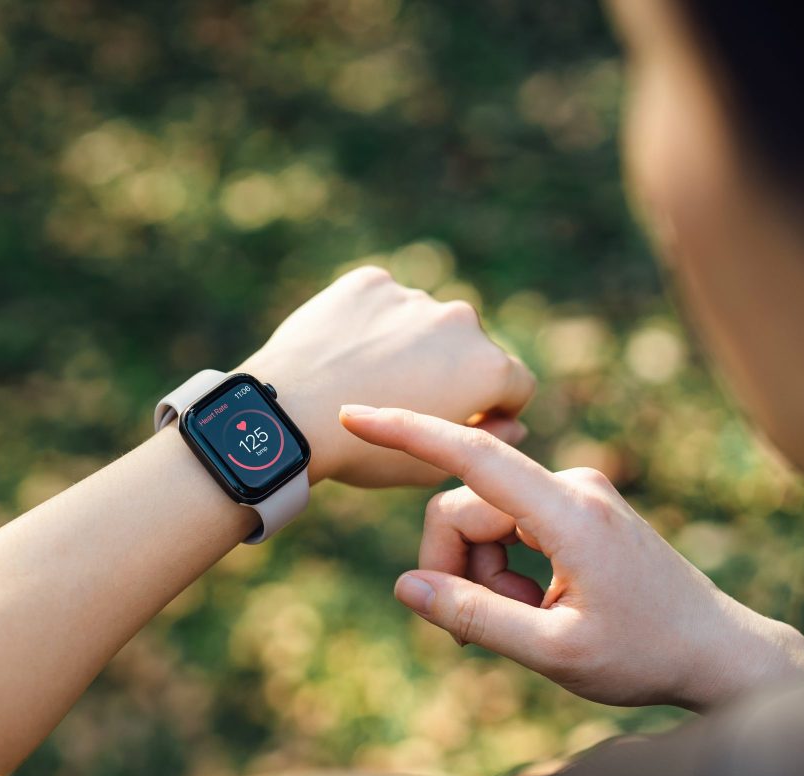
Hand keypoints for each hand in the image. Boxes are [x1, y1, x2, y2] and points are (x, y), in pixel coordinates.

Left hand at [239, 266, 534, 486]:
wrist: (287, 416)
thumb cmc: (361, 452)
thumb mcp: (429, 467)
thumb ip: (484, 440)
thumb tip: (512, 421)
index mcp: (488, 368)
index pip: (516, 384)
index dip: (494, 408)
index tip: (463, 419)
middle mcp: (461, 321)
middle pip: (469, 348)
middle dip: (449, 369)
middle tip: (403, 398)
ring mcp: (414, 296)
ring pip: (422, 322)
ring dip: (408, 343)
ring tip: (364, 378)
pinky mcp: (370, 281)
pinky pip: (381, 301)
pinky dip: (369, 321)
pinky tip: (343, 352)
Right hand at [339, 406, 803, 711]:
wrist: (721, 654)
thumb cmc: (646, 656)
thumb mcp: (553, 652)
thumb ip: (475, 617)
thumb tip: (405, 587)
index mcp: (569, 512)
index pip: (471, 455)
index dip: (407, 432)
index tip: (354, 414)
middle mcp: (572, 487)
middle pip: (465, 509)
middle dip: (456, 568)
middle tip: (480, 633)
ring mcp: (578, 494)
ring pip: (484, 522)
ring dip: (486, 577)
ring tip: (530, 623)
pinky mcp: (579, 509)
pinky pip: (511, 528)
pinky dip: (506, 571)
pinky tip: (541, 608)